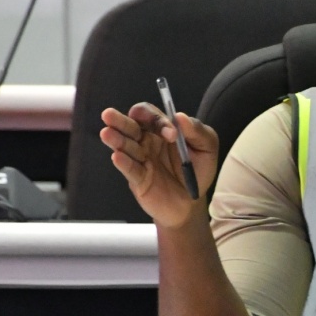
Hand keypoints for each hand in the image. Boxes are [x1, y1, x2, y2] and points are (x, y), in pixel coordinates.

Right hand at [99, 103, 218, 227]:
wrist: (193, 201)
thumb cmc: (198, 170)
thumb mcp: (207, 148)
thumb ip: (198, 131)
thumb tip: (180, 116)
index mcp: (162, 130)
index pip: (151, 116)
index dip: (155, 119)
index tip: (171, 134)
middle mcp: (147, 141)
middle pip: (130, 126)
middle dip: (120, 120)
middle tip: (109, 114)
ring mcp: (140, 159)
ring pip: (125, 146)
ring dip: (117, 139)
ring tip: (107, 133)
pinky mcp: (138, 179)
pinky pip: (129, 169)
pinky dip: (123, 162)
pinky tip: (117, 156)